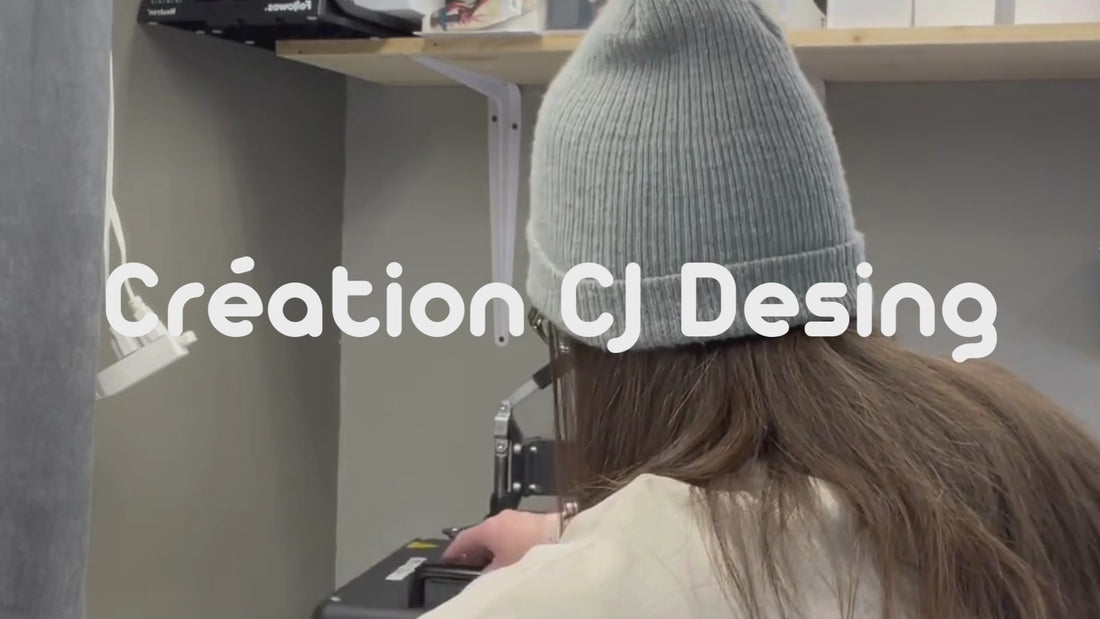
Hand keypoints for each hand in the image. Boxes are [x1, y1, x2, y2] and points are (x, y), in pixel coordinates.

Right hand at [441, 510, 559, 572]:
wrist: (568, 540)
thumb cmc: (530, 554)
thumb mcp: (501, 572)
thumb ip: (486, 576)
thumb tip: (480, 579)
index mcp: (490, 526)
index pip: (463, 537)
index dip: (452, 551)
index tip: (446, 561)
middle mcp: (504, 517)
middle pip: (482, 535)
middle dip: (475, 552)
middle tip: (468, 570)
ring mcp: (522, 517)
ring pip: (500, 535)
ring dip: (494, 550)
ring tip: (492, 568)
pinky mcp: (538, 521)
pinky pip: (515, 535)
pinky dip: (509, 546)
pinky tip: (513, 560)